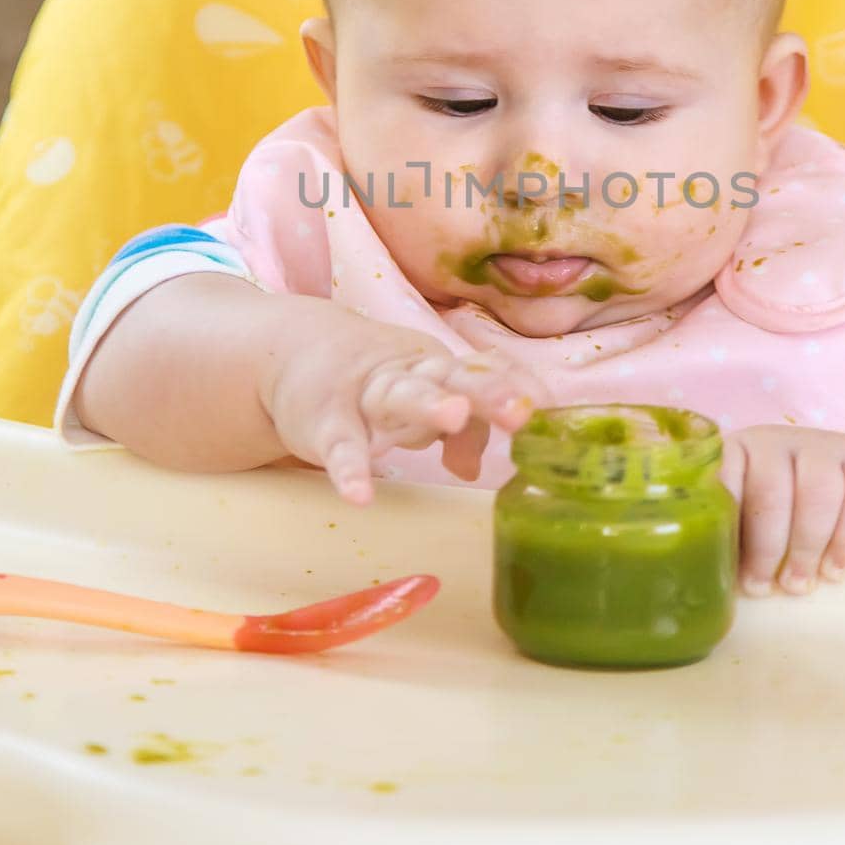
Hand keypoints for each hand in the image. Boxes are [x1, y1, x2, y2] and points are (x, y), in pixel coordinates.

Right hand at [257, 299, 550, 502]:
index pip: (487, 372)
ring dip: (428, 405)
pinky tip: (360, 494)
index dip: (518, 388)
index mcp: (440, 368)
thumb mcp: (423, 396)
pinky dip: (350, 469)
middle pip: (453, 377)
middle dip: (487, 392)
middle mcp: (409, 373)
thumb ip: (461, 429)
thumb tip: (476, 469)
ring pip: (400, 395)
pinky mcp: (323, 420)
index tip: (551, 410)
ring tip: (453, 417)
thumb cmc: (376, 382)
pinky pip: (340, 445)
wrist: (292, 349)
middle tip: (520, 411)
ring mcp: (365, 393)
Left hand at [719, 425, 844, 595]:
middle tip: (762, 587)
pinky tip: (835, 572)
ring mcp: (823, 449)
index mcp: (739, 453)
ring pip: (817, 492)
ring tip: (797, 585)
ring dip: (806, 545)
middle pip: (770, 489)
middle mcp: (777, 444)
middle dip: (765, 546)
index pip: (723, 473)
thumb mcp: (749, 520)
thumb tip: (712, 587)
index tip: (728, 566)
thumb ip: (732, 540)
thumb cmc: (780, 518)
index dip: (724, 521)